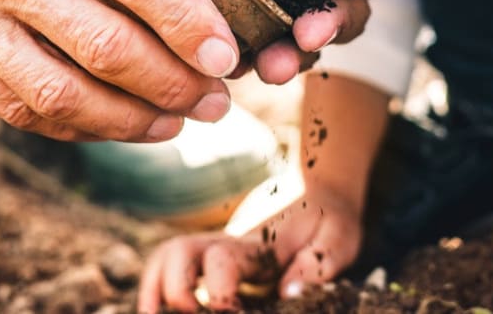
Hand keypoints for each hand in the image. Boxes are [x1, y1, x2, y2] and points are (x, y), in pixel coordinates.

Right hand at [0, 0, 241, 140]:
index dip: (188, 20)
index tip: (228, 52)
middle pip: (105, 45)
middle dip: (175, 83)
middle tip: (218, 99)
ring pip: (63, 93)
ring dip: (133, 120)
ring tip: (179, 121)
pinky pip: (20, 107)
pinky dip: (78, 125)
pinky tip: (120, 124)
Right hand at [139, 184, 362, 311]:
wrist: (321, 191)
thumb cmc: (331, 219)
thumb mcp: (339, 240)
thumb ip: (317, 264)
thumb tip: (287, 292)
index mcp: (258, 243)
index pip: (222, 259)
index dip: (219, 293)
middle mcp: (228, 243)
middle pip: (178, 252)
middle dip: (174, 289)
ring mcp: (214, 249)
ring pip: (166, 256)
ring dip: (153, 288)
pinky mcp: (212, 260)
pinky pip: (170, 267)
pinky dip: (156, 289)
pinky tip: (158, 310)